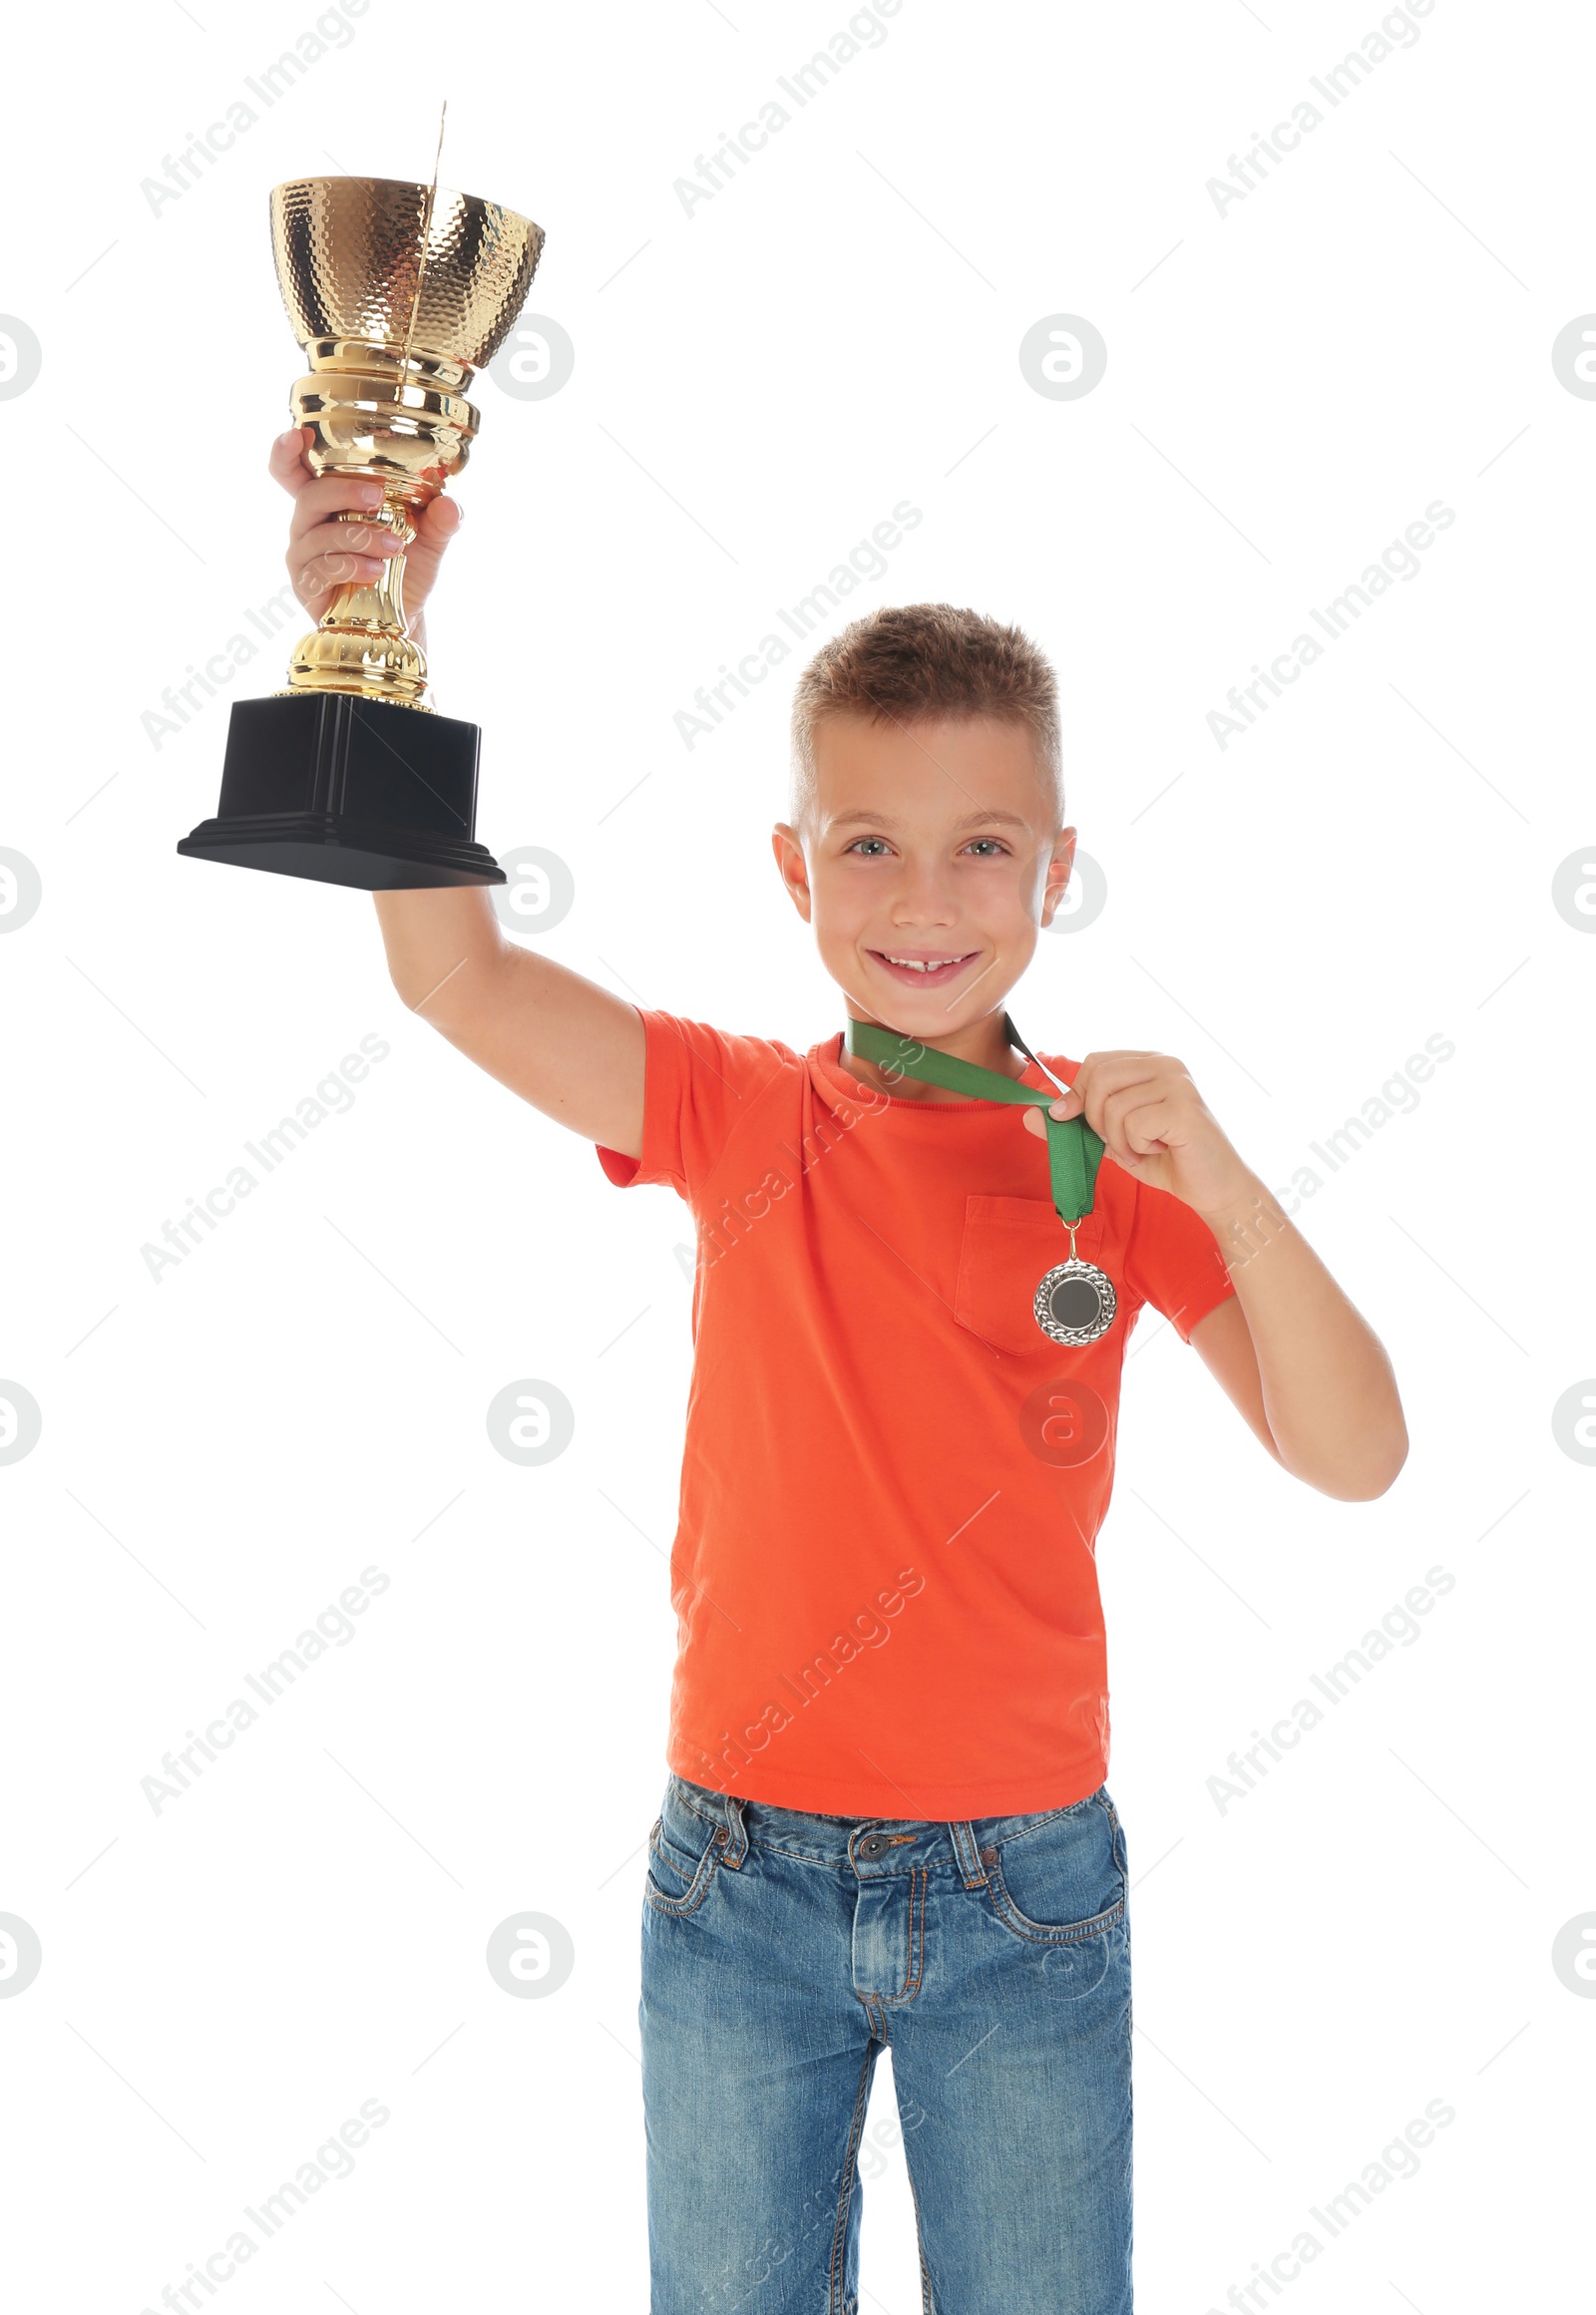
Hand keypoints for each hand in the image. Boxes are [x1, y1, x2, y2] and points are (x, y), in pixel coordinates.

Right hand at [269, 425, 463, 628]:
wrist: (403, 617)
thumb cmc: (405, 569)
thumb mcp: (429, 540)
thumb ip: (440, 520)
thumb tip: (449, 506)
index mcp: (329, 501)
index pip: (293, 470)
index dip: (286, 450)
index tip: (299, 434)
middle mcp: (309, 523)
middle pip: (309, 496)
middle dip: (343, 491)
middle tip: (377, 497)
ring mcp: (304, 555)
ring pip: (319, 535)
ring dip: (359, 536)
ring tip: (395, 546)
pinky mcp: (307, 586)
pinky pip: (322, 570)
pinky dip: (352, 566)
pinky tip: (377, 570)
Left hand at [1021, 1049, 1255, 1216]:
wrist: (1214, 1188)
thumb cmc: (1167, 1159)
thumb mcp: (1112, 1138)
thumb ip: (1076, 1124)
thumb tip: (1030, 1114)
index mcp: (1149, 1062)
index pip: (1094, 1063)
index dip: (1077, 1094)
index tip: (1074, 1121)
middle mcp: (1166, 1063)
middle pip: (1098, 1077)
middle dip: (1096, 1119)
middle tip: (1119, 1142)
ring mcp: (1178, 1082)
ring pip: (1113, 1106)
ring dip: (1119, 1141)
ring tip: (1144, 1149)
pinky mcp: (1183, 1106)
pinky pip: (1133, 1124)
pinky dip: (1137, 1148)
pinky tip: (1161, 1150)